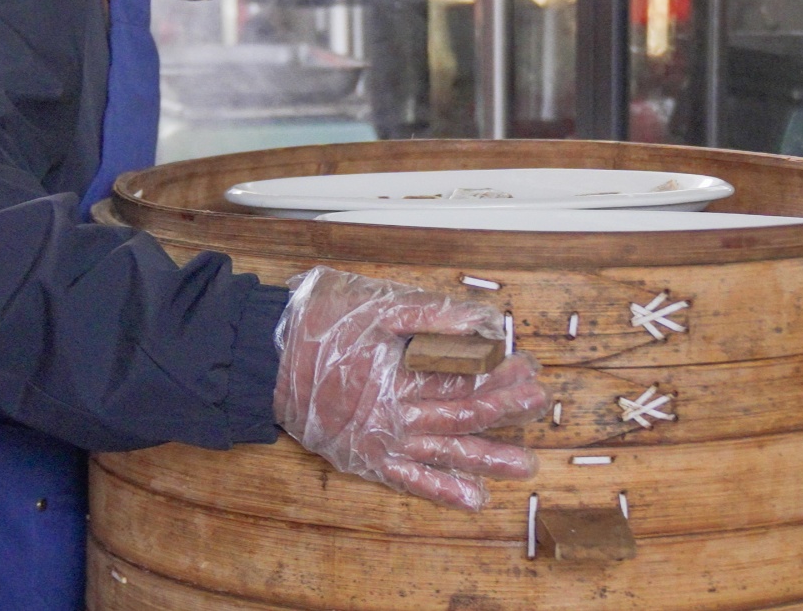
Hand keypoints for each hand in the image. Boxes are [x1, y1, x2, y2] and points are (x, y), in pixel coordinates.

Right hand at [273, 266, 548, 509]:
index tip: (527, 366)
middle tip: (539, 403)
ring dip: (486, 459)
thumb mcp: (380, 305)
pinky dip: (440, 489)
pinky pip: (408, 480)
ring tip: (524, 465)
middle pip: (461, 416)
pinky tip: (471, 498)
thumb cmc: (318, 323)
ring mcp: (379, 441)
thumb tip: (487, 322)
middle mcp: (394, 416)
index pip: (465, 380)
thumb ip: (435, 314)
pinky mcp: (363, 457)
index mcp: (400, 376)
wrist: (263, 357)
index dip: (500, 375)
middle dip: (504, 410)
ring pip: (444, 453)